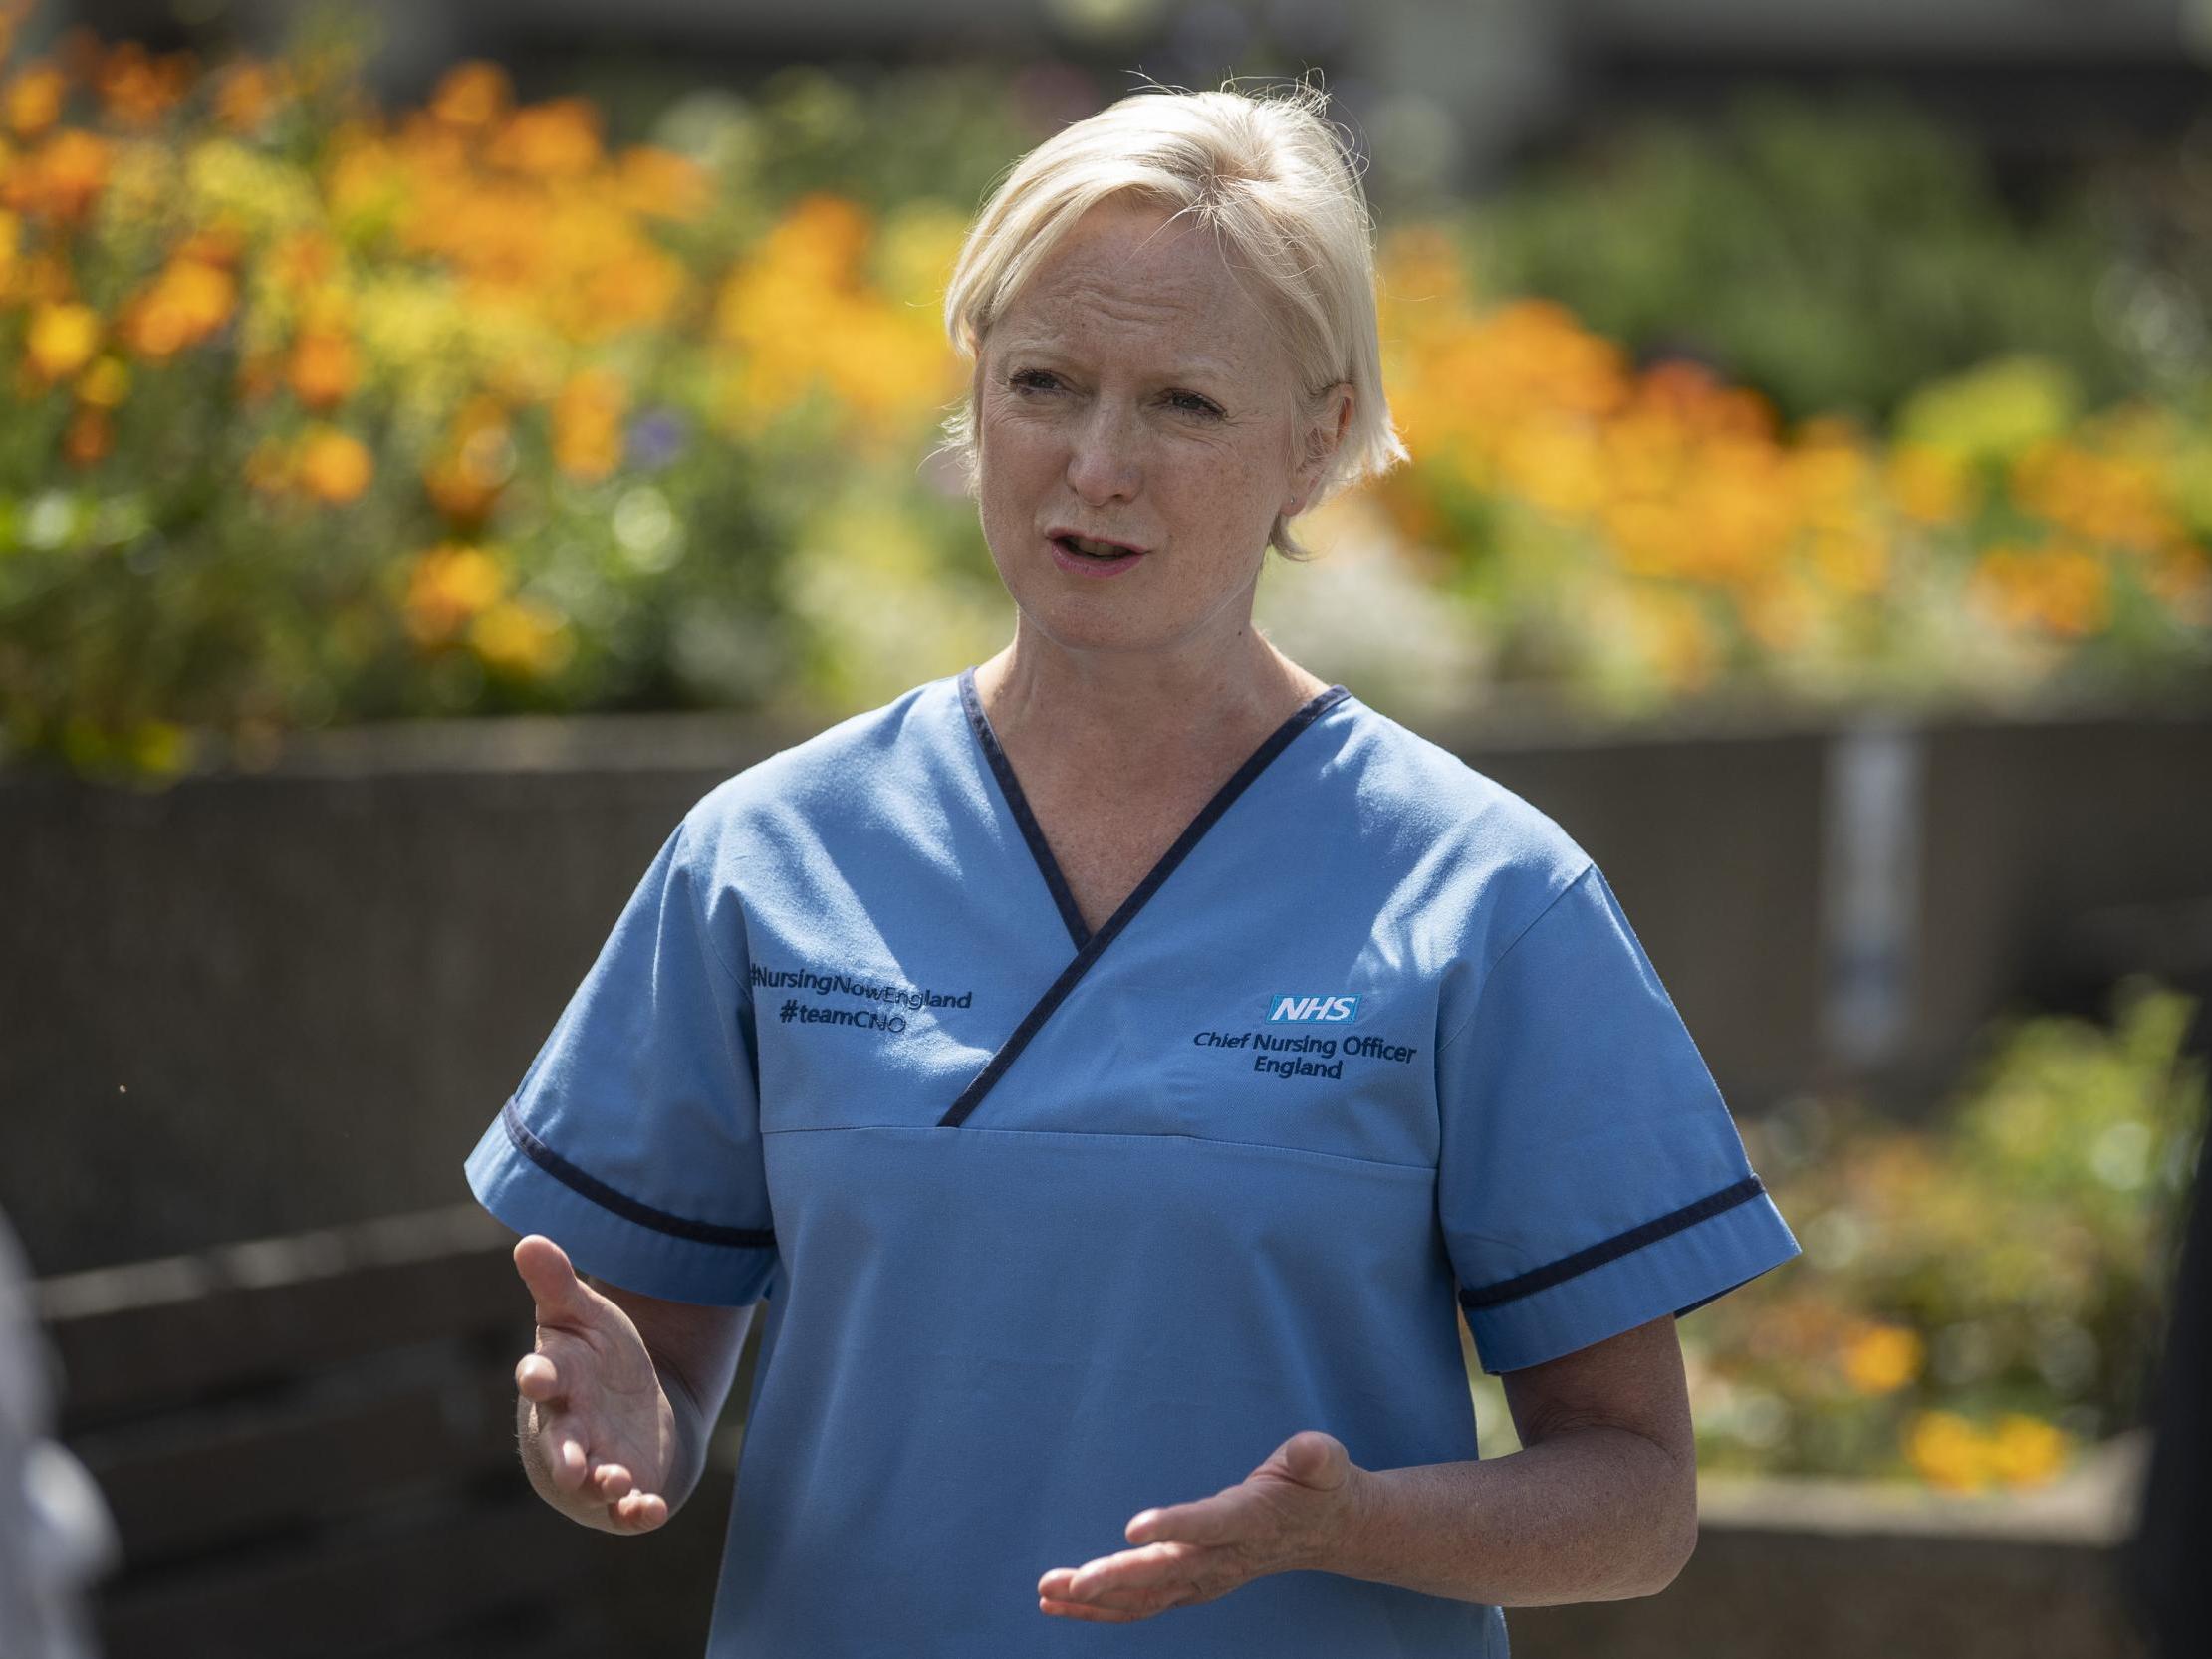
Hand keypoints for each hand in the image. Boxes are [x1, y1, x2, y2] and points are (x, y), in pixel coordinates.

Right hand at [511, 1234, 679, 1533]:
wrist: (629, 1408)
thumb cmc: (596, 1358)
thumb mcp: (583, 1316)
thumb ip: (557, 1284)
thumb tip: (529, 1239)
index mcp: (556, 1381)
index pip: (540, 1378)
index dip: (538, 1377)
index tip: (536, 1376)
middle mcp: (568, 1428)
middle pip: (560, 1443)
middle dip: (565, 1454)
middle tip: (573, 1464)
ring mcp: (593, 1463)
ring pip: (590, 1482)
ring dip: (601, 1483)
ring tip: (616, 1480)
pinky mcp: (622, 1492)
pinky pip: (625, 1511)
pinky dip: (636, 1513)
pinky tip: (651, 1509)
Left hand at [1036, 1430, 1368, 1622]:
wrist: (1328, 1531)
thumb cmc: (1319, 1486)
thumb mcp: (1324, 1462)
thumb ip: (1313, 1456)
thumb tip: (1309, 1451)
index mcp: (1249, 1521)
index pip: (1208, 1525)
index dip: (1173, 1527)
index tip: (1132, 1528)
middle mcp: (1223, 1558)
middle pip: (1165, 1573)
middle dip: (1115, 1580)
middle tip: (1069, 1582)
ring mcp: (1205, 1578)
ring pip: (1146, 1598)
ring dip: (1096, 1600)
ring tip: (1048, 1593)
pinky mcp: (1191, 1584)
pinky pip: (1143, 1604)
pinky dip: (1102, 1608)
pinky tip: (1062, 1604)